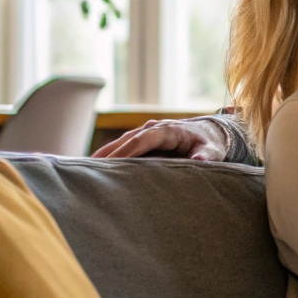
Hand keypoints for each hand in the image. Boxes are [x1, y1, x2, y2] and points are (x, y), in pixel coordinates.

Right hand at [93, 117, 229, 159]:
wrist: (209, 133)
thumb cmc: (210, 144)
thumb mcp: (213, 151)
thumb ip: (207, 155)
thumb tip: (200, 160)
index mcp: (169, 130)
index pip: (144, 139)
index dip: (128, 150)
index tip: (113, 163)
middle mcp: (154, 128)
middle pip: (128, 140)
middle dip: (109, 154)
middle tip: (89, 170)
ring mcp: (146, 131)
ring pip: (121, 141)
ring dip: (104, 154)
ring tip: (83, 169)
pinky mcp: (142, 138)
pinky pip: (123, 145)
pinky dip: (109, 154)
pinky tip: (93, 166)